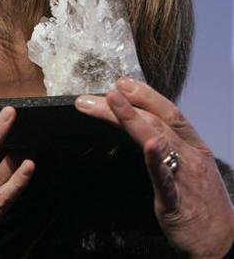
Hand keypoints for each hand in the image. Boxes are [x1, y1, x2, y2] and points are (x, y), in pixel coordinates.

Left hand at [75, 78, 233, 258]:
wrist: (223, 243)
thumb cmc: (201, 203)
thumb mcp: (187, 167)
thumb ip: (167, 147)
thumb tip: (143, 129)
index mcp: (193, 147)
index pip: (169, 113)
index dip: (146, 95)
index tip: (122, 83)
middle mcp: (190, 156)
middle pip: (155, 121)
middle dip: (127, 103)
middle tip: (103, 91)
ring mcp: (184, 176)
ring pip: (157, 140)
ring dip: (131, 117)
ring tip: (111, 100)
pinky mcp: (176, 201)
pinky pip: (165, 178)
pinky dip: (156, 160)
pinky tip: (149, 145)